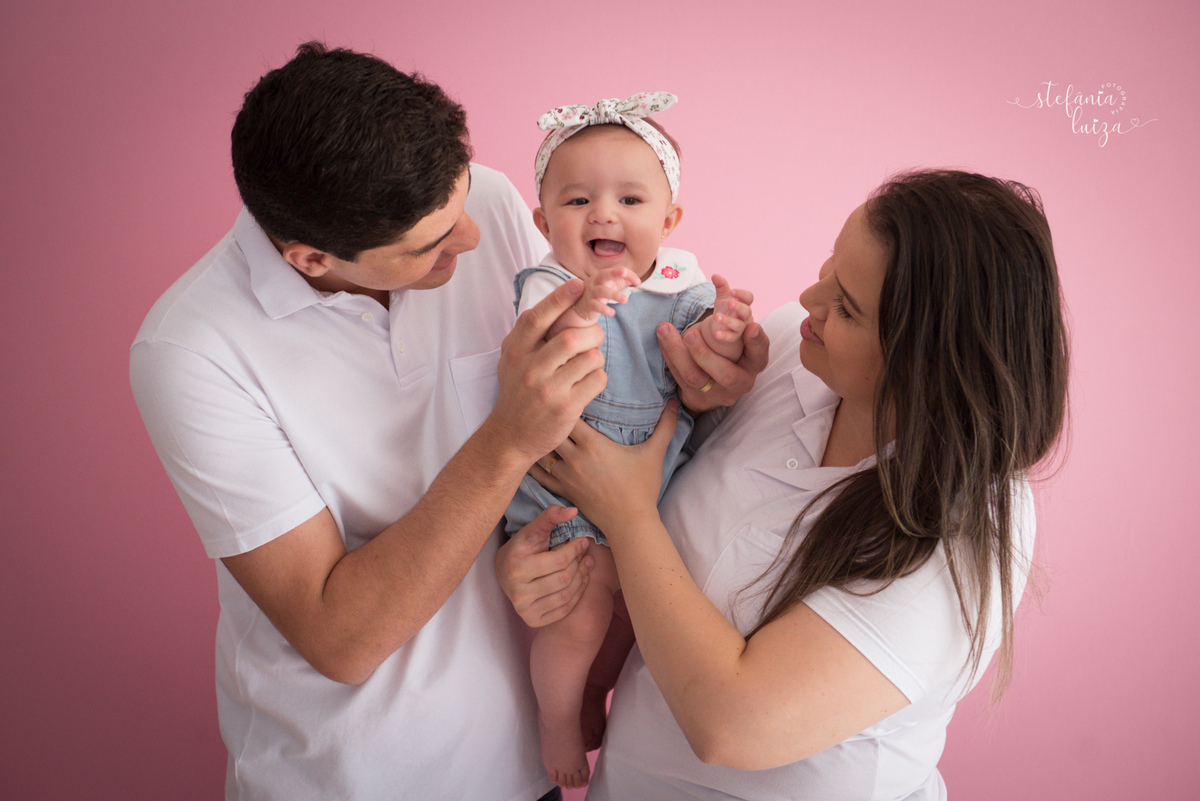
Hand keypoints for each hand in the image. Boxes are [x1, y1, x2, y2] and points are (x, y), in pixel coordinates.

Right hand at [489, 279, 606, 462]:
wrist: (510, 437)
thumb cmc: (516, 394)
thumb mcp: (511, 361)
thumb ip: (526, 335)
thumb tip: (553, 302)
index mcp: (516, 352)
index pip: (537, 318)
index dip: (559, 298)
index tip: (577, 285)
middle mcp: (530, 369)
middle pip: (572, 337)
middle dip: (592, 334)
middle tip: (594, 338)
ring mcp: (548, 389)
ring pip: (590, 358)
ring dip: (595, 358)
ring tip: (587, 366)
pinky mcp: (566, 408)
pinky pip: (597, 380)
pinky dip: (598, 378)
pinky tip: (586, 384)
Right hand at [496, 506, 594, 626]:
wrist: (504, 573)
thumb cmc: (523, 548)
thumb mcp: (533, 530)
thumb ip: (551, 516)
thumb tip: (573, 510)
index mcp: (517, 567)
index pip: (559, 560)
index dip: (576, 549)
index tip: (583, 541)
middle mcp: (518, 592)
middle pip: (564, 578)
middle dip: (579, 564)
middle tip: (586, 554)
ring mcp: (524, 609)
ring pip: (566, 595)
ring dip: (582, 579)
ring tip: (586, 566)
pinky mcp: (532, 621)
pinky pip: (563, 610)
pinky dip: (577, 595)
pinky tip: (580, 581)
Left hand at [531, 404, 678, 537]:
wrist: (629, 522)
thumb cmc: (642, 487)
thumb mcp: (654, 453)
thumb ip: (665, 426)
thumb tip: (675, 402)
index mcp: (593, 444)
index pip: (569, 415)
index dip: (566, 404)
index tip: (569, 397)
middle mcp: (574, 457)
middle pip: (551, 430)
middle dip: (550, 420)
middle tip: (550, 411)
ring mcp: (566, 475)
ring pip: (542, 452)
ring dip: (541, 441)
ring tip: (539, 430)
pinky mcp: (563, 490)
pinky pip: (541, 475)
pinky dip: (535, 465)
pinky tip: (531, 456)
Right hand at [572, 267, 641, 322]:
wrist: (582, 305)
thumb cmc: (600, 293)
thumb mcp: (611, 284)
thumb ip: (623, 281)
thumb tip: (637, 280)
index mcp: (603, 275)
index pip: (616, 270)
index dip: (627, 274)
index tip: (638, 282)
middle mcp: (596, 282)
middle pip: (604, 274)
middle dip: (614, 272)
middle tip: (624, 272)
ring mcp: (591, 293)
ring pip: (601, 291)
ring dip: (613, 294)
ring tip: (625, 300)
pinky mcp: (589, 304)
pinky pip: (595, 305)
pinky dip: (604, 309)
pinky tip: (612, 312)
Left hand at [659, 311, 769, 413]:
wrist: (713, 382)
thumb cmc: (727, 347)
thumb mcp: (734, 330)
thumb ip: (730, 308)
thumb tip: (717, 278)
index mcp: (753, 364)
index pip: (760, 355)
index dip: (757, 342)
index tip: (751, 326)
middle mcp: (740, 382)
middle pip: (726, 374)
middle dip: (705, 353)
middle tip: (691, 333)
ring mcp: (717, 393)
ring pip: (695, 377)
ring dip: (678, 352)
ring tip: (666, 330)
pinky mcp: (696, 397)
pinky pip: (678, 377)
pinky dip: (669, 355)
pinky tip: (663, 338)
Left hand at [707, 274, 752, 343]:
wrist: (721, 328)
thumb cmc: (725, 310)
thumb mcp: (723, 298)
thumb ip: (721, 286)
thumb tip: (715, 275)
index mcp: (743, 304)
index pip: (748, 298)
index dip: (742, 294)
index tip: (732, 291)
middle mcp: (744, 316)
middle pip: (746, 311)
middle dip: (739, 307)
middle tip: (730, 303)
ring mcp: (739, 328)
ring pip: (738, 325)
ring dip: (728, 320)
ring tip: (716, 317)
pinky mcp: (732, 337)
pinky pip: (730, 337)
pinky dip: (724, 335)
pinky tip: (716, 333)